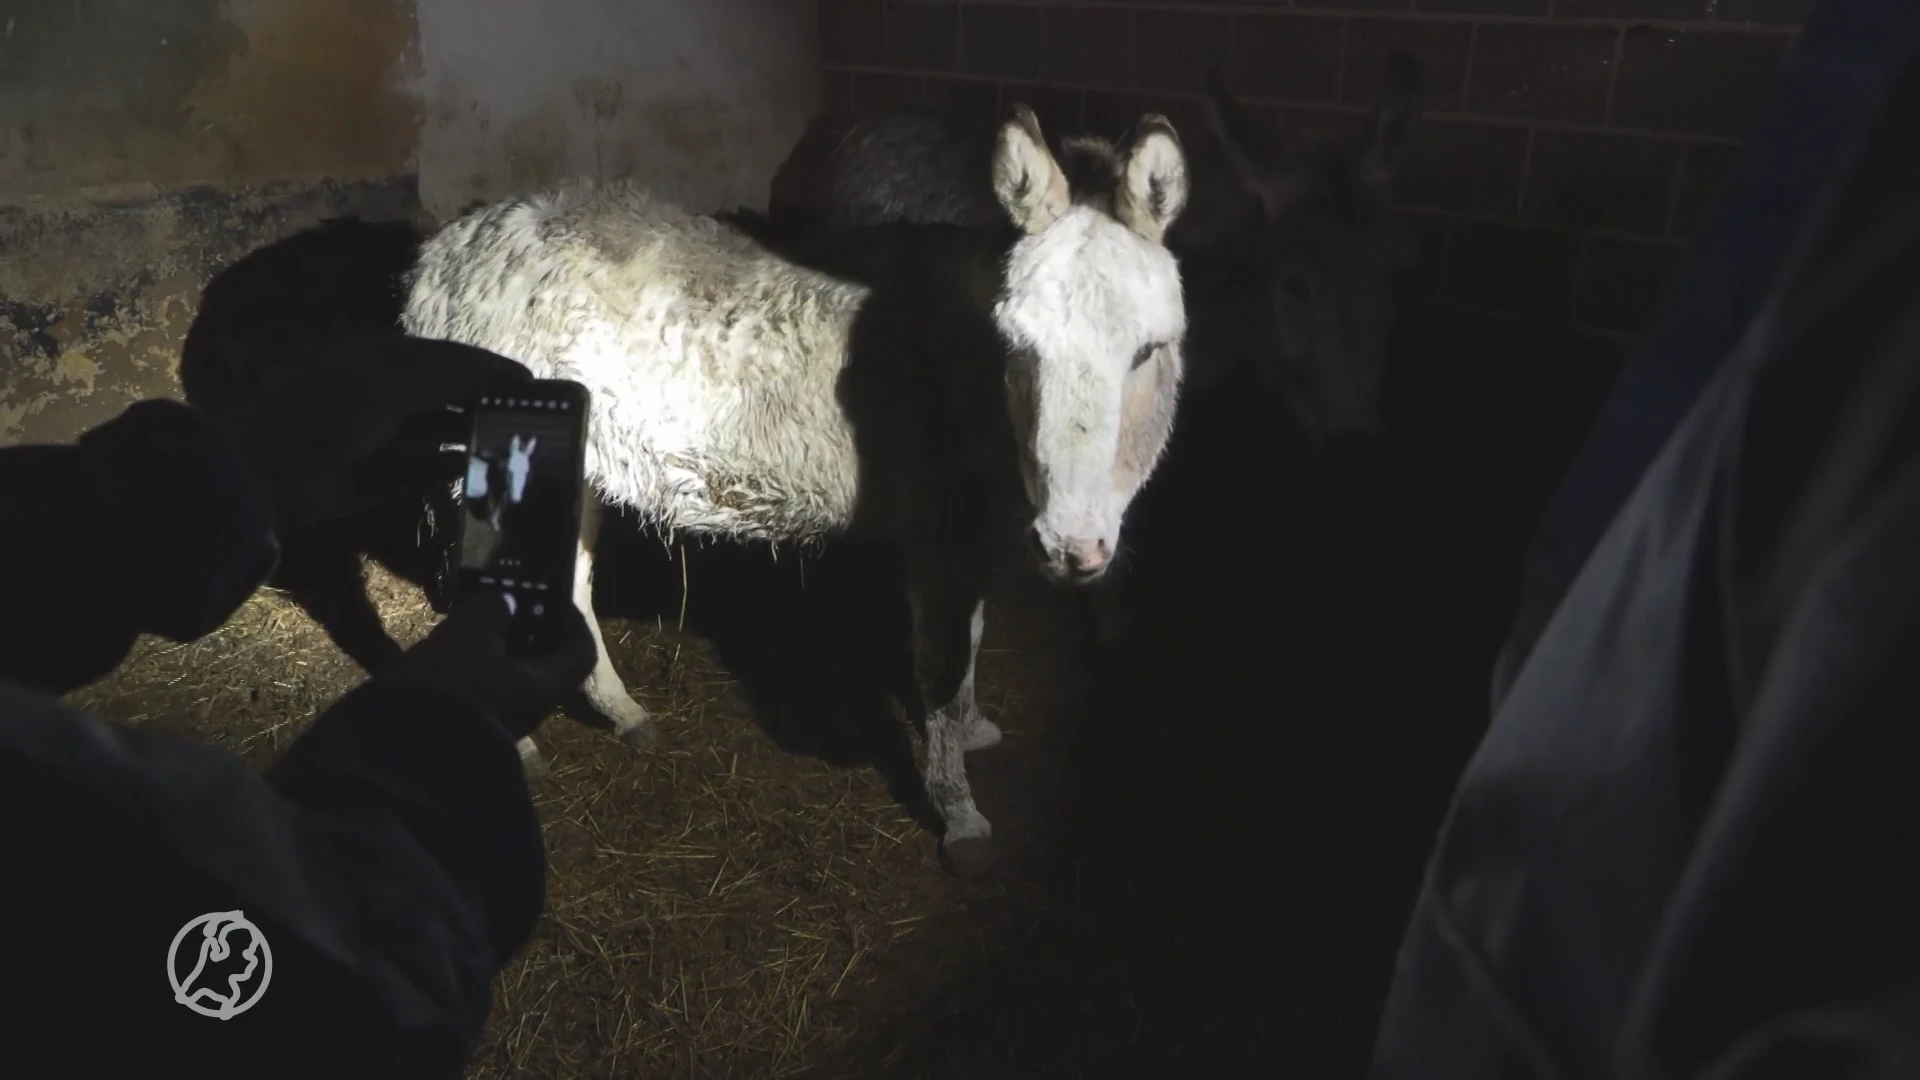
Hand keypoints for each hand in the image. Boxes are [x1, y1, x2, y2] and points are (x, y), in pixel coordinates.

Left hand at [212, 337, 533, 533]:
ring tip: (513, 449)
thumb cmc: (326, 412)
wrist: (263, 473)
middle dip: (485, 405)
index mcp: (382, 360)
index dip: (489, 371)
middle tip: (531, 423)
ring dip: (470, 439)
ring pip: (437, 436)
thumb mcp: (391, 381)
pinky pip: (420, 474)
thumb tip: (511, 375)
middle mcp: (382, 396)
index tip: (534, 387)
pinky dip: (445, 472)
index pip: (448, 359)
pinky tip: (474, 473)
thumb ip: (451, 375)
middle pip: (446, 397)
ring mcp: (378, 440)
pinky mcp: (374, 482)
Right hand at [390, 592, 596, 740]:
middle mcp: (533, 709)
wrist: (403, 756)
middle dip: (530, 630)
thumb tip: (507, 602)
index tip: (549, 597)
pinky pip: (488, 690)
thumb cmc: (450, 685)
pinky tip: (451, 650)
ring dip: (500, 648)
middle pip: (546, 663)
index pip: (583, 652)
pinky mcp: (472, 729)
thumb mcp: (468, 634)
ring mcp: (503, 723)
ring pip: (514, 676)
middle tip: (506, 604)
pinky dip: (479, 666)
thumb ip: (493, 610)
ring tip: (473, 621)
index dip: (573, 621)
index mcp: (546, 686)